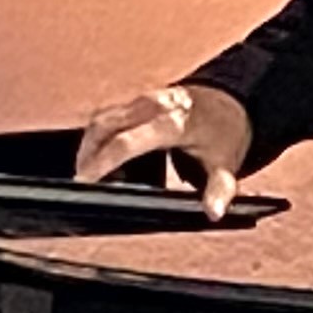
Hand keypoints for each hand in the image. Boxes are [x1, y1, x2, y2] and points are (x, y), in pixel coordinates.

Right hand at [72, 81, 253, 209]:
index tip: (85, 181)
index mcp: (173, 122)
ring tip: (90, 176)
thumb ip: (219, 190)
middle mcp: (153, 105)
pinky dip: (97, 137)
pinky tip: (101, 160)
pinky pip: (107, 116)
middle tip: (82, 185)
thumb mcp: (226, 164)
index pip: (127, 142)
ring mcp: (142, 100)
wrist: (230, 102)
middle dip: (87, 155)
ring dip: (89, 146)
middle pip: (104, 127)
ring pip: (101, 120)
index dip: (103, 162)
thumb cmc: (224, 134)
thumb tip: (213, 212)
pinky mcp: (136, 100)